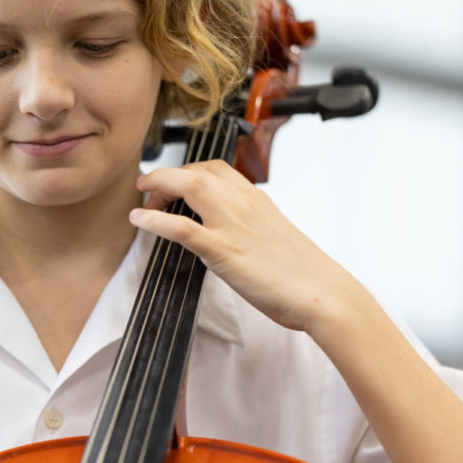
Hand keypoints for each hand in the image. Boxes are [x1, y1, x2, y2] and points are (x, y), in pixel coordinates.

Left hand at [129, 160, 357, 333]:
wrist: (323, 293)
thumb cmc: (301, 272)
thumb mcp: (271, 236)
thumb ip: (248, 227)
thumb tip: (228, 233)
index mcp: (256, 199)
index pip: (216, 168)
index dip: (187, 171)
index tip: (171, 183)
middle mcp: (244, 204)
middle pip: (197, 171)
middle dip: (167, 176)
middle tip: (150, 193)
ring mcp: (233, 225)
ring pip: (189, 186)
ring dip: (159, 187)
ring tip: (142, 199)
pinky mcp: (224, 251)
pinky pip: (182, 227)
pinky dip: (155, 220)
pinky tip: (139, 220)